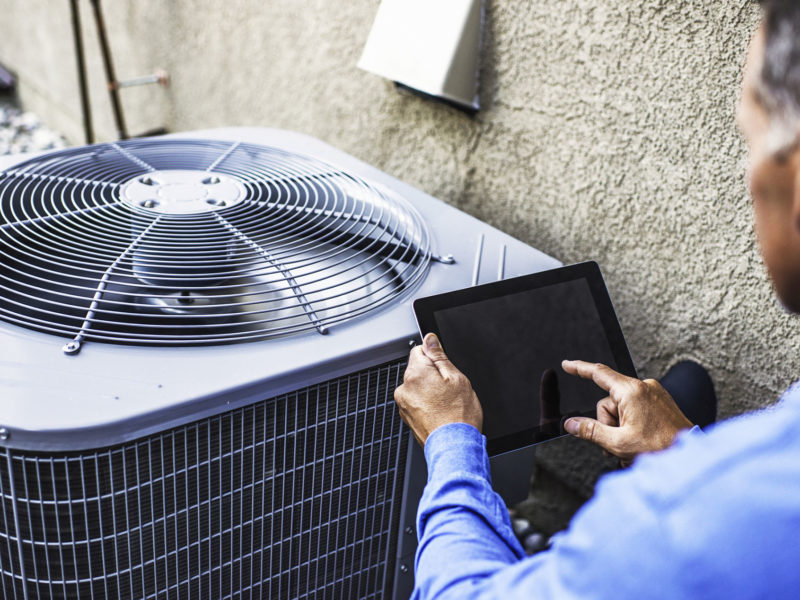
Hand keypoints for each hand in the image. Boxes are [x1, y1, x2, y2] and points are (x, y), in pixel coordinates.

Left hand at [394, 333, 482, 445]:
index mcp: (415, 374)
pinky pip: (416, 403)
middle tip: (449, 389)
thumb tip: (430, 339)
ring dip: (429, 391)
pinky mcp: (407, 418)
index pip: (419, 350)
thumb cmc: (458, 416)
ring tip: (446, 404)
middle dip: (432, 376)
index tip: (444, 368)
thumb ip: (439, 356)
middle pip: (417, 370)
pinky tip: (441, 413)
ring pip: (417, 387)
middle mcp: (404, 388)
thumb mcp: (457, 378)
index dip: (435, 357)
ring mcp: (404, 405)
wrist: (454, 447)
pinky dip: (426, 405)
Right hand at [561, 360, 692, 464]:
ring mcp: (654, 392)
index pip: (599, 373)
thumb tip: (571, 424)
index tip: (567, 364)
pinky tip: (638, 438)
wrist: (689, 455)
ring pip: (621, 406)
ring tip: (631, 445)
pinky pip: (635, 407)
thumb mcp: (618, 442)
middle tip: (616, 443)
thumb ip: (590, 431)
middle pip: (608, 400)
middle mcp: (644, 387)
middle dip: (608, 423)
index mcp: (632, 392)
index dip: (579, 368)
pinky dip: (631, 422)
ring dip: (620, 426)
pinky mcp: (660, 400)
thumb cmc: (661, 448)